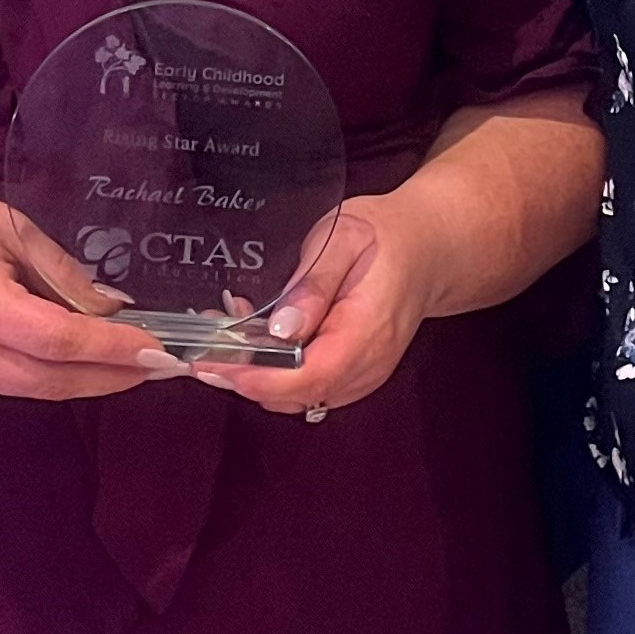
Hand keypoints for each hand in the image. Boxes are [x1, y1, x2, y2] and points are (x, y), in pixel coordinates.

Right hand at [0, 179, 182, 402]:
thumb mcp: (7, 227)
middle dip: (118, 377)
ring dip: (93, 383)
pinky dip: (60, 378)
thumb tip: (113, 307)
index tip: (161, 347)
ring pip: (43, 391)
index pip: (66, 342)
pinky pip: (21, 386)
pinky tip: (88, 361)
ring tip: (137, 364)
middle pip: (60, 380)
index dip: (118, 349)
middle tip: (165, 364)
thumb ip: (62, 272)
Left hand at [190, 191, 438, 416]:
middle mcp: (368, 367)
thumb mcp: (345, 238)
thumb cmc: (384, 236)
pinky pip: (306, 389)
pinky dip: (274, 374)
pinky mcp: (353, 376)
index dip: (256, 378)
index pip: (308, 378)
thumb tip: (281, 331)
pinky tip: (257, 339)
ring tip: (229, 330)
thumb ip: (314, 283)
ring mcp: (362, 377)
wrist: (427, 248)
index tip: (212, 362)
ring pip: (296, 398)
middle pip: (295, 396)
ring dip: (256, 374)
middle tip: (207, 338)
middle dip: (244, 375)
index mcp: (368, 332)